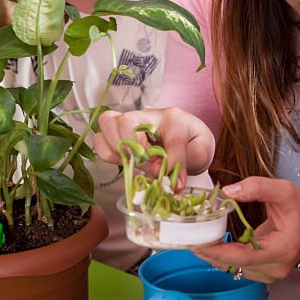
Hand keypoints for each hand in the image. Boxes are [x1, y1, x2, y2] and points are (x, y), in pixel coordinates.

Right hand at [93, 108, 215, 185]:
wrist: (186, 139)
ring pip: (107, 122)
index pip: (173, 137)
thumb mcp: (200, 153)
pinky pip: (99, 138)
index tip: (176, 183)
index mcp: (175, 119)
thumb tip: (158, 173)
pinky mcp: (117, 131)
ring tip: (133, 161)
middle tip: (146, 162)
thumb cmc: (192, 144)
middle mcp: (149, 116)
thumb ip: (184, 162)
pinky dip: (107, 153)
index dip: (174, 161)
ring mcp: (130, 121)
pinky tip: (124, 161)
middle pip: (127, 120)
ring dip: (117, 148)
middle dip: (133, 147)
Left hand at [192, 177, 299, 283]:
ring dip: (213, 254)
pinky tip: (211, 243)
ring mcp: (270, 275)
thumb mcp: (285, 191)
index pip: (244, 256)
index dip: (218, 250)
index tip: (196, 241)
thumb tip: (227, 192)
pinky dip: (223, 256)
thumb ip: (257, 187)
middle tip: (187, 237)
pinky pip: (237, 267)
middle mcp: (276, 268)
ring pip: (233, 268)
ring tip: (195, 238)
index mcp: (282, 250)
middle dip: (209, 252)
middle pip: (234, 265)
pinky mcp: (263, 274)